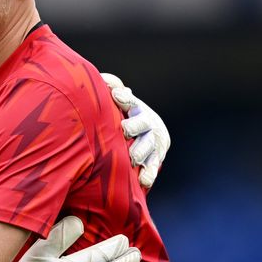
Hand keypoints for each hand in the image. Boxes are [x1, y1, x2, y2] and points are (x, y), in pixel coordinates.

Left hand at [101, 73, 170, 188]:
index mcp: (137, 108)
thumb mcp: (119, 101)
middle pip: (144, 124)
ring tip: (133, 158)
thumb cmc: (123, 115)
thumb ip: (112, 89)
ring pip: (149, 147)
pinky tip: (143, 180)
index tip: (116, 95)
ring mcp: (153, 143)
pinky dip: (149, 174)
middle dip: (135, 126)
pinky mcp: (155, 160)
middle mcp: (148, 124)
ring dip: (141, 152)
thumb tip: (106, 81)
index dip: (125, 98)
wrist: (145, 134)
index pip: (131, 101)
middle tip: (125, 130)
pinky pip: (153, 168)